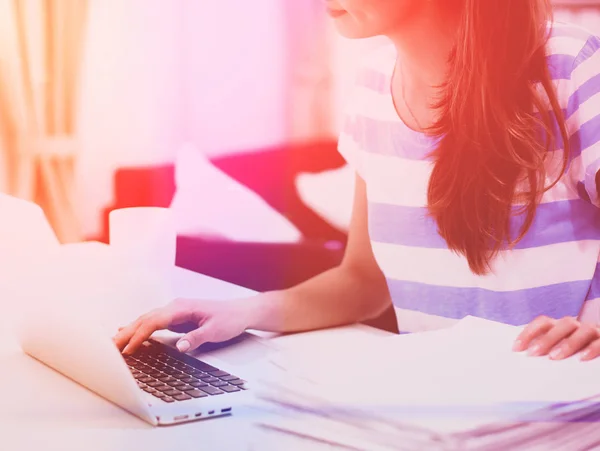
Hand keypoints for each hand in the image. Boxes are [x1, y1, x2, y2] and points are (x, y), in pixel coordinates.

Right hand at [113, 297, 255, 354]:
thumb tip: (180, 347)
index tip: (128, 349)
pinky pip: (153, 322)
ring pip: (147, 319)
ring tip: (113, 343)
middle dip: (127, 333)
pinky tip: (129, 331)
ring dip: (130, 330)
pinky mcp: (177, 318)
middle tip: (110, 348)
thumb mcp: (215, 331)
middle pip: (145, 319)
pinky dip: (139, 328)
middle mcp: (175, 307)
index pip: (154, 321)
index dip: (139, 335)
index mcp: (182, 308)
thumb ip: (197, 338)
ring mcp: (175, 311)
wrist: (241, 312)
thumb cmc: (229, 319)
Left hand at [512, 316, 599, 360]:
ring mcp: (593, 332)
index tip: (516, 348)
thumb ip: (546, 352)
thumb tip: (522, 359)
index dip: (529, 332)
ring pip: (582, 330)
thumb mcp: (558, 353)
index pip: (543, 323)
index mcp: (561, 327)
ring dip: (568, 343)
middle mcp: (577, 326)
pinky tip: (583, 358)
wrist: (598, 356)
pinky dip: (592, 348)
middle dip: (546, 338)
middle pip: (562, 325)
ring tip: (555, 358)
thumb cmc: (575, 357)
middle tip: (533, 353)